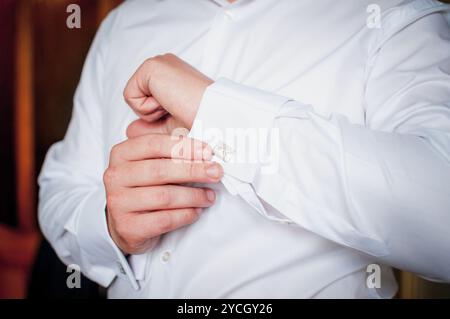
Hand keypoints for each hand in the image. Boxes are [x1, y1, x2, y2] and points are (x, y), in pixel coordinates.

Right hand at [104, 134, 222, 253]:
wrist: (126, 224)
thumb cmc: (144, 189)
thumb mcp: (151, 165)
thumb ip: (171, 153)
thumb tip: (204, 150)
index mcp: (121, 154)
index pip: (154, 144)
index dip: (184, 147)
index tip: (208, 151)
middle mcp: (115, 177)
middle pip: (160, 170)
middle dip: (193, 170)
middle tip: (216, 172)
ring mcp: (118, 203)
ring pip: (164, 197)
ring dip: (193, 196)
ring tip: (209, 196)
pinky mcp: (127, 227)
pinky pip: (164, 219)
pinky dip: (185, 215)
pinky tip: (196, 211)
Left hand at [123, 53, 212, 128]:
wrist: (214, 115)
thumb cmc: (201, 120)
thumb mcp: (171, 125)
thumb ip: (151, 125)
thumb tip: (130, 130)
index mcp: (171, 73)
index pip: (147, 98)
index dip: (158, 115)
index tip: (180, 112)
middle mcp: (164, 63)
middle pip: (138, 98)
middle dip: (153, 113)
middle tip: (177, 110)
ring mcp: (158, 62)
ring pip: (133, 97)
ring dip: (151, 111)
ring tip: (174, 105)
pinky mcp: (150, 67)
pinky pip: (130, 96)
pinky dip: (147, 108)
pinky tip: (168, 102)